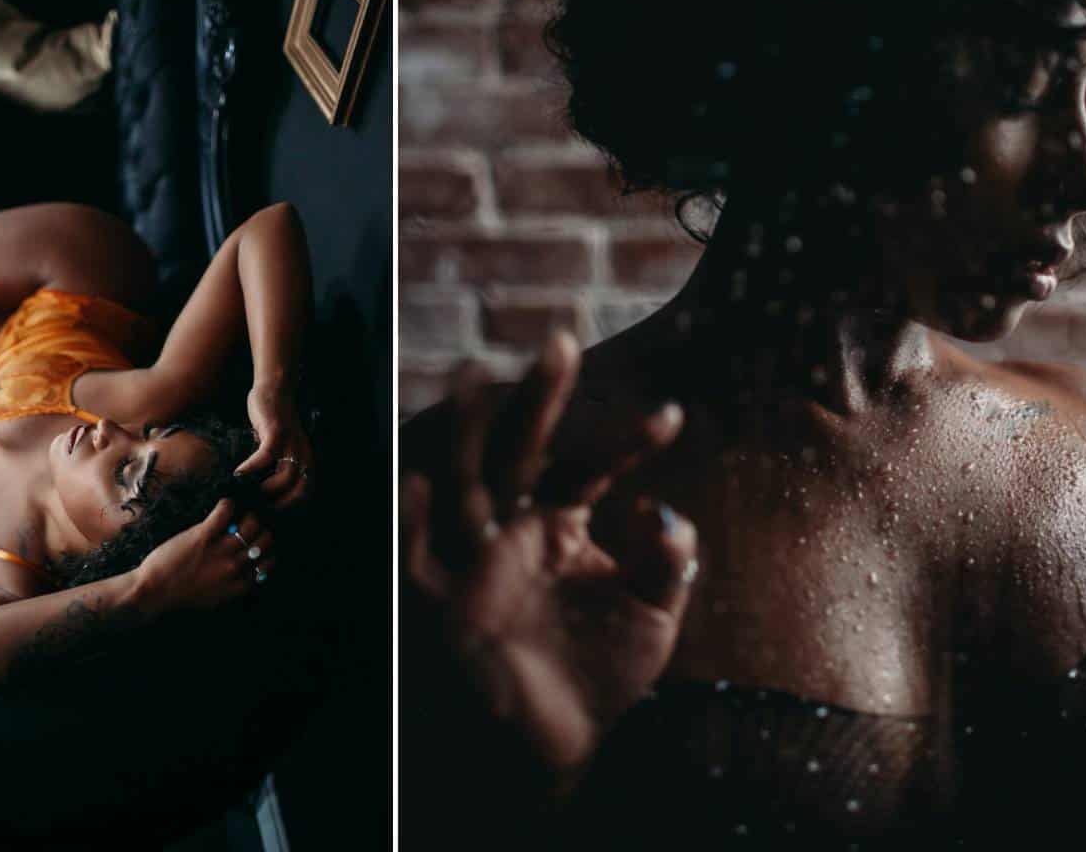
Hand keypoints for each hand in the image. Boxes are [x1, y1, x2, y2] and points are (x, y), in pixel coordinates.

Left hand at [134, 499, 276, 613]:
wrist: (152, 592)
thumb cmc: (180, 597)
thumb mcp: (216, 599)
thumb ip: (235, 586)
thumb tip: (249, 572)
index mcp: (240, 584)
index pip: (269, 560)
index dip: (266, 548)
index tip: (257, 543)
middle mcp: (235, 567)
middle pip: (265, 538)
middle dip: (260, 530)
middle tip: (248, 527)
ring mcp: (220, 550)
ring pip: (251, 522)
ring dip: (246, 515)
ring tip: (236, 516)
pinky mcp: (203, 535)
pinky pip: (226, 510)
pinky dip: (227, 504)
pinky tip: (223, 508)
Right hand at [234, 378, 312, 506]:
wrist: (275, 391)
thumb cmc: (273, 424)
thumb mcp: (279, 449)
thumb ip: (274, 468)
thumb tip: (257, 495)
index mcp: (307, 461)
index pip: (305, 494)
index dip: (289, 508)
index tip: (270, 515)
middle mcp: (304, 455)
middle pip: (298, 491)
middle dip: (278, 505)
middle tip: (257, 510)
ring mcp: (292, 444)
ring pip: (284, 478)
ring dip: (264, 490)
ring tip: (246, 494)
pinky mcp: (276, 433)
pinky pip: (265, 458)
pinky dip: (251, 469)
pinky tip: (238, 474)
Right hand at [401, 331, 695, 783]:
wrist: (554, 748)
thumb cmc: (599, 676)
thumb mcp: (652, 616)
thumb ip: (668, 561)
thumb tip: (659, 511)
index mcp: (561, 527)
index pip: (590, 467)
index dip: (628, 441)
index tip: (672, 416)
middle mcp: (515, 532)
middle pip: (525, 451)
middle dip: (540, 397)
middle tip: (561, 336)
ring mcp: (479, 564)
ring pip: (467, 486)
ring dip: (466, 435)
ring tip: (471, 377)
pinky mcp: (449, 609)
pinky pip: (421, 563)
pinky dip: (414, 523)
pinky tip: (418, 481)